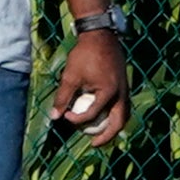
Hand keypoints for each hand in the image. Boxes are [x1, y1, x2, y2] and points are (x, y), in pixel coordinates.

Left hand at [53, 30, 130, 145]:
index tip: (66, 116)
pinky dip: (114, 113)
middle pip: (118, 122)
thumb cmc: (84, 55)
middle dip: (107, 136)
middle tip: (94, 143)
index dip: (78, 119)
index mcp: (108, 92)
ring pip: (124, 114)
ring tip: (101, 133)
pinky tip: (104, 114)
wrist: (100, 35)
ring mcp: (125, 88)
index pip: (93, 114)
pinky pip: (122, 105)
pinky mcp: (124, 84)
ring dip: (113, 126)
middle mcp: (121, 93)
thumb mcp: (70, 76)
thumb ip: (63, 97)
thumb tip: (54, 116)